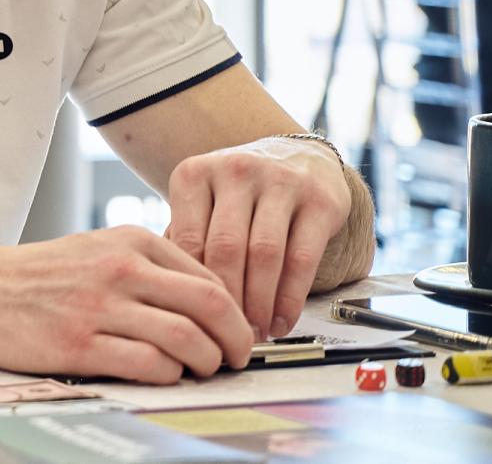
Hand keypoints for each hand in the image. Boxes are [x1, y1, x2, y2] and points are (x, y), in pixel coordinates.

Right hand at [0, 226, 254, 383]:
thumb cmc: (42, 276)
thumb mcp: (100, 249)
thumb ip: (150, 267)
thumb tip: (209, 305)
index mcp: (130, 241)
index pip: (209, 277)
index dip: (236, 312)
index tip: (237, 333)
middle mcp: (119, 268)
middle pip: (210, 305)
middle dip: (237, 340)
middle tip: (237, 358)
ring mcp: (99, 306)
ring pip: (186, 338)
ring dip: (206, 364)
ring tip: (200, 371)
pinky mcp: (79, 344)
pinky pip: (148, 364)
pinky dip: (168, 375)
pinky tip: (162, 374)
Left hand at [163, 137, 349, 339]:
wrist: (296, 157)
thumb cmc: (237, 193)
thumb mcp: (202, 202)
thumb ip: (185, 241)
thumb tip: (173, 298)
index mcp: (194, 174)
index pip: (188, 240)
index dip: (193, 287)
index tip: (196, 319)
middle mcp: (235, 171)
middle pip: (226, 248)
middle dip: (228, 300)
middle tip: (228, 334)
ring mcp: (279, 182)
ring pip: (265, 255)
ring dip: (260, 303)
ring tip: (256, 333)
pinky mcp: (319, 200)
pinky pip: (302, 258)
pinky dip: (290, 298)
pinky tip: (283, 321)